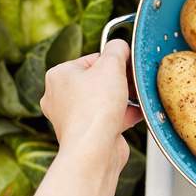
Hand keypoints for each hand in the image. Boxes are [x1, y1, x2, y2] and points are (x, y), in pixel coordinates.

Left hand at [40, 39, 141, 172]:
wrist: (94, 149)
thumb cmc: (95, 108)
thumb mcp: (112, 65)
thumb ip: (117, 49)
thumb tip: (120, 46)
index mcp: (58, 75)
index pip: (92, 59)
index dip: (114, 63)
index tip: (127, 68)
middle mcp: (59, 96)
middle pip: (98, 80)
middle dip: (120, 83)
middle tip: (132, 84)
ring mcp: (71, 117)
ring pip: (103, 100)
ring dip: (123, 99)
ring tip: (136, 100)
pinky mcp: (85, 133)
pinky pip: (107, 118)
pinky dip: (122, 115)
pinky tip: (136, 114)